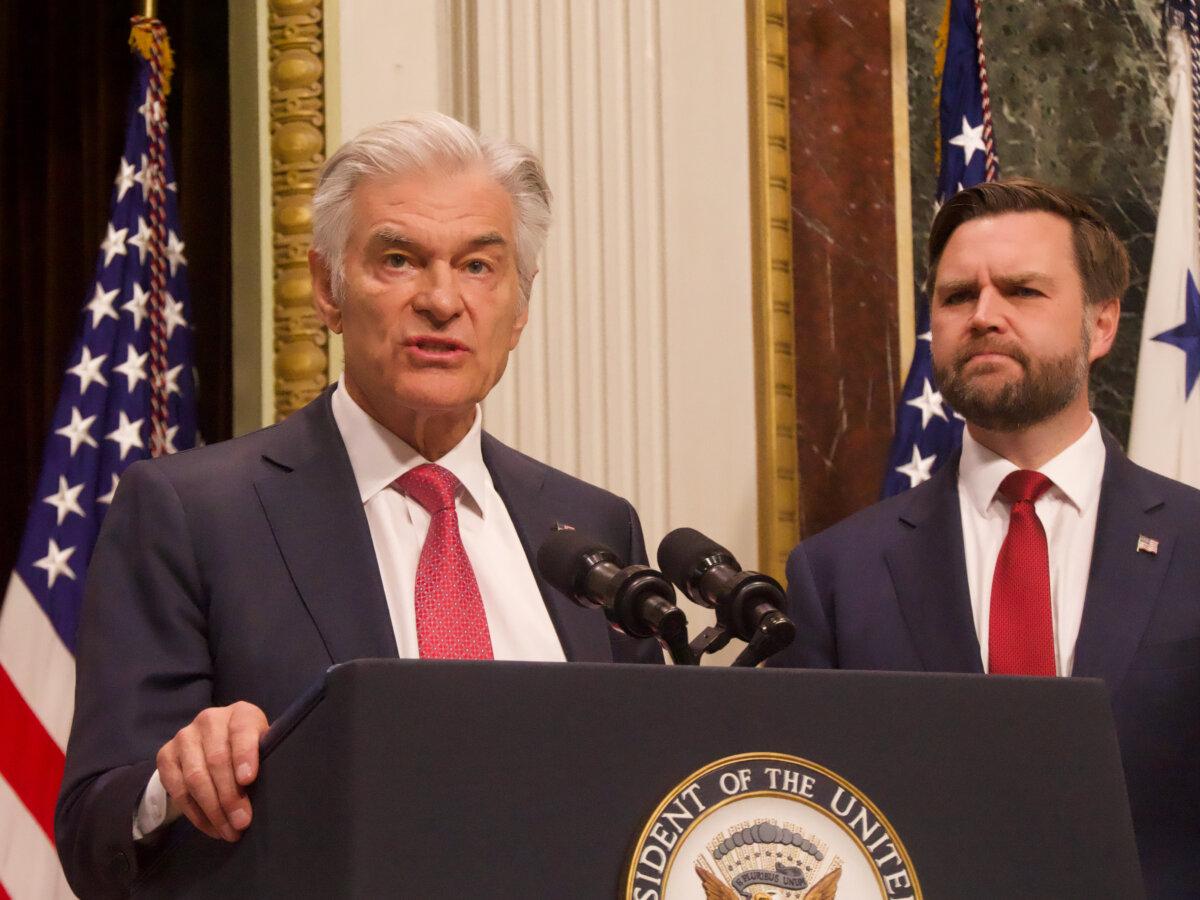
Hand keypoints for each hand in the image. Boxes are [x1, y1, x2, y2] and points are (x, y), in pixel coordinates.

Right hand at [156, 701, 268, 841]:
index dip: (244, 755)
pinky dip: (195, 813)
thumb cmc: (248, 749)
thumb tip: (275, 789)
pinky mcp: (165, 755)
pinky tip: (211, 827)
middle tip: (242, 822)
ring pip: (195, 778)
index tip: (248, 779)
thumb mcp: (262, 746)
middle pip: (217, 760)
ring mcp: (184, 736)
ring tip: (228, 831)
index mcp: (240, 713)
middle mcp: (210, 719)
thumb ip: (266, 758)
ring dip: (212, 810)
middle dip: (230, 796)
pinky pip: (177, 790)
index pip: (242, 730)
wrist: (212, 743)